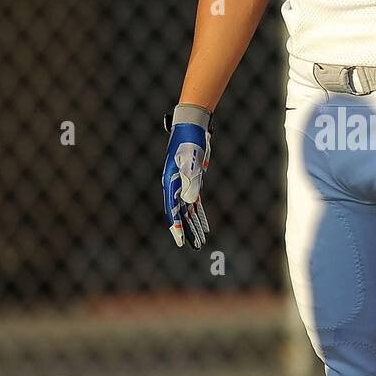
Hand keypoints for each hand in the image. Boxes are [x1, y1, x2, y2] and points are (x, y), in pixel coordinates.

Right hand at [162, 104, 213, 248]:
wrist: (192, 128)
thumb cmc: (189, 144)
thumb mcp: (191, 162)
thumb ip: (190, 183)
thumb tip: (190, 203)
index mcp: (171, 184)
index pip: (172, 211)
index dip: (177, 228)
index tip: (181, 243)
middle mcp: (175, 187)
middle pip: (180, 214)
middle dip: (188, 231)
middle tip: (195, 247)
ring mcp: (183, 184)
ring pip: (188, 211)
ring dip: (194, 226)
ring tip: (200, 241)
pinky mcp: (193, 181)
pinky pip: (195, 203)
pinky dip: (199, 214)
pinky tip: (204, 225)